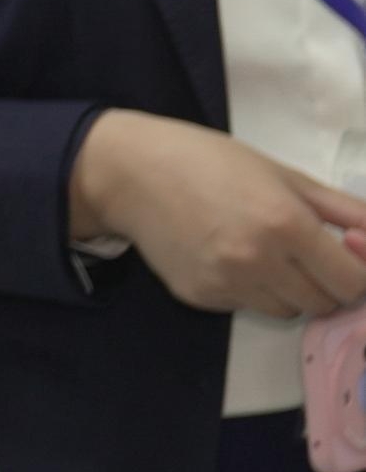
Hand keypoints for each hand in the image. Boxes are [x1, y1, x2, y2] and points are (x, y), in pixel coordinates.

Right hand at [73, 108, 365, 316]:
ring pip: (287, 311)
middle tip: (305, 255)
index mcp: (286, 224)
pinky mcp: (201, 297)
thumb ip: (340, 208)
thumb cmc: (207, 160)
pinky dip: (250, 289)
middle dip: (325, 283)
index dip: (357, 273)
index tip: (344, 256)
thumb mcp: (280, 172)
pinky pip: (246, 306)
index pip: (352, 282)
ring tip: (264, 255)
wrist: (127, 173)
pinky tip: (226, 256)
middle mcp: (259, 261)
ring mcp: (227, 284)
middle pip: (324, 303)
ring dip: (290, 291)